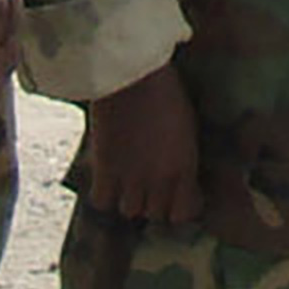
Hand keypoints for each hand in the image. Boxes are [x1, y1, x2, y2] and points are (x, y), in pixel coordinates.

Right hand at [78, 71, 199, 223]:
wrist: (131, 74)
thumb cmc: (164, 91)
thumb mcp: (186, 127)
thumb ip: (182, 157)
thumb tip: (178, 175)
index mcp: (185, 167)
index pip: (183, 212)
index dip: (176, 207)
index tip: (172, 198)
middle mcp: (161, 179)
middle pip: (156, 213)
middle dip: (152, 201)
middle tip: (146, 185)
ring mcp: (133, 178)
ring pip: (130, 210)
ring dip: (127, 198)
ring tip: (125, 180)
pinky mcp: (106, 170)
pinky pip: (103, 201)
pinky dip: (103, 194)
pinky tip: (105, 179)